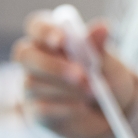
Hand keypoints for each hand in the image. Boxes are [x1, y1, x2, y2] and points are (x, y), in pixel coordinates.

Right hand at [14, 12, 137, 137]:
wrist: (113, 111)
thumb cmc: (106, 78)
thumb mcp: (108, 62)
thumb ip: (99, 46)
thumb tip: (102, 27)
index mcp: (52, 38)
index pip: (36, 26)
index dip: (45, 31)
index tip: (62, 40)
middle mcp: (35, 59)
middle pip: (25, 55)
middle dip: (53, 66)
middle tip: (82, 75)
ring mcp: (31, 85)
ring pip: (33, 83)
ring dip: (66, 88)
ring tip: (93, 92)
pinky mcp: (35, 110)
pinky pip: (41, 107)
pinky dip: (65, 107)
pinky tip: (82, 107)